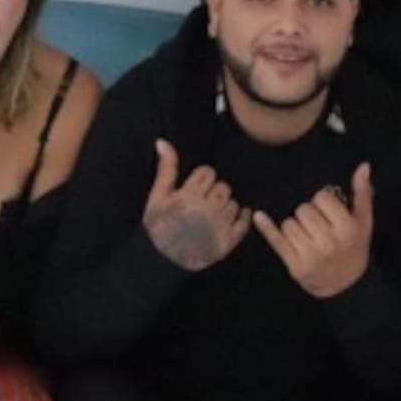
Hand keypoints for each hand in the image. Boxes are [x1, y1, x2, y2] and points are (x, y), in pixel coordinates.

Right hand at [142, 141, 250, 270]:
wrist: (162, 259)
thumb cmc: (158, 225)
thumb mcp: (157, 196)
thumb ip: (166, 169)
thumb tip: (163, 141)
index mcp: (189, 196)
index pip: (208, 173)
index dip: (201, 178)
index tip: (194, 187)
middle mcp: (207, 209)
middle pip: (223, 187)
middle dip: (213, 191)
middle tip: (202, 200)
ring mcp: (219, 226)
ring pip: (233, 203)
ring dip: (225, 205)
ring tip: (212, 212)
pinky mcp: (228, 242)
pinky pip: (243, 224)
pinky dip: (242, 218)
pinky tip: (234, 217)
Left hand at [254, 163, 372, 297]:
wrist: (346, 286)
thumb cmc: (354, 248)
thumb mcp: (364, 222)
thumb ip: (362, 193)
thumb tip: (363, 166)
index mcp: (347, 229)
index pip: (321, 198)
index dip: (322, 202)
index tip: (327, 212)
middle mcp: (329, 242)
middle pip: (303, 210)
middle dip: (307, 214)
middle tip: (316, 226)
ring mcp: (310, 255)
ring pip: (288, 223)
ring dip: (293, 226)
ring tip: (306, 235)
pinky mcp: (295, 265)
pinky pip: (276, 241)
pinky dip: (266, 228)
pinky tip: (259, 216)